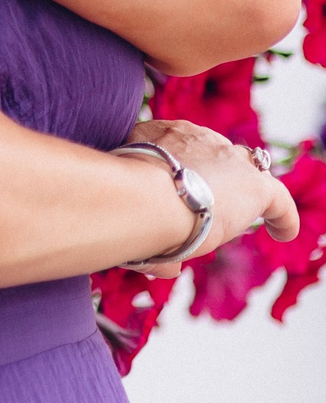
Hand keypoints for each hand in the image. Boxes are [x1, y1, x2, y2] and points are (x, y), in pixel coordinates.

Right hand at [119, 118, 298, 276]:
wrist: (141, 196)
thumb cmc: (121, 199)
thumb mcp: (125, 200)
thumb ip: (147, 225)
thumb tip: (168, 269)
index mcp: (160, 134)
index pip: (182, 145)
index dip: (183, 167)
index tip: (178, 186)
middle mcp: (197, 138)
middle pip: (217, 156)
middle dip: (214, 177)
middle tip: (206, 203)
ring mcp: (228, 158)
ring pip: (246, 172)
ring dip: (241, 193)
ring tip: (240, 215)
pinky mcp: (255, 185)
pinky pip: (278, 200)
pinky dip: (282, 218)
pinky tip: (281, 233)